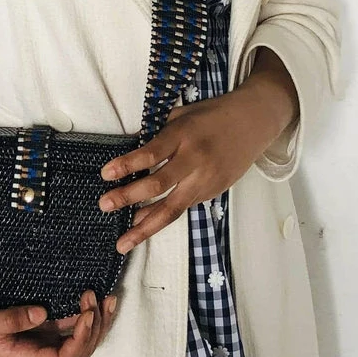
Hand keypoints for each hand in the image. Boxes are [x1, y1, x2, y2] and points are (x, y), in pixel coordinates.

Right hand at [0, 278, 116, 356]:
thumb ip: (9, 320)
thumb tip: (41, 313)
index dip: (80, 339)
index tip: (85, 311)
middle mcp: (35, 350)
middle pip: (78, 351)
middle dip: (93, 327)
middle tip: (95, 296)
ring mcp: (38, 336)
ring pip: (78, 339)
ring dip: (95, 320)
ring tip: (104, 297)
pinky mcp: (38, 321)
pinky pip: (70, 324)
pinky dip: (86, 313)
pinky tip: (94, 297)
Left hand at [98, 49, 297, 253]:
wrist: (253, 122)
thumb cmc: (213, 113)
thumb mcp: (183, 114)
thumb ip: (161, 134)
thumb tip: (135, 155)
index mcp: (184, 134)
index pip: (151, 154)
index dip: (127, 164)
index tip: (105, 173)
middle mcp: (194, 159)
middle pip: (158, 184)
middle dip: (128, 196)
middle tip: (104, 205)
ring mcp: (205, 179)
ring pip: (172, 208)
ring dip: (144, 226)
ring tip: (122, 242)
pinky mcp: (213, 192)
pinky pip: (184, 207)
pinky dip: (162, 217)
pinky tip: (144, 224)